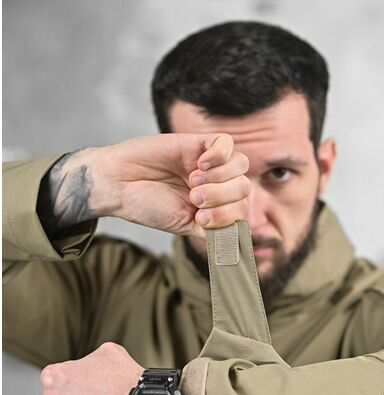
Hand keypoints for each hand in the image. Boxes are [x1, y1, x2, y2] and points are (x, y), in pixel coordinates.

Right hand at [45, 133, 249, 238]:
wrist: (118, 184)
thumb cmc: (146, 207)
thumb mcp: (185, 226)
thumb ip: (213, 232)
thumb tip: (239, 243)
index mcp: (214, 206)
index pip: (243, 209)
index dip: (229, 215)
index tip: (201, 219)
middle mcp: (215, 185)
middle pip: (244, 187)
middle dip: (222, 196)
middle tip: (194, 198)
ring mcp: (209, 164)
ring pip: (241, 165)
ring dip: (220, 177)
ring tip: (193, 181)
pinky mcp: (198, 143)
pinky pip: (227, 142)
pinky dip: (219, 155)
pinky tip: (199, 163)